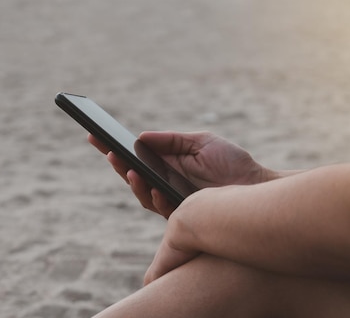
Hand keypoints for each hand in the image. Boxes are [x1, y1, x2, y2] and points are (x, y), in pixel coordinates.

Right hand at [88, 131, 268, 217]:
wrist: (255, 185)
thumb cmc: (231, 163)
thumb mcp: (200, 142)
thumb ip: (171, 140)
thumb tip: (139, 137)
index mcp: (167, 164)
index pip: (135, 156)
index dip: (114, 147)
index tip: (94, 134)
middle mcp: (165, 183)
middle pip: (132, 175)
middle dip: (116, 162)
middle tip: (104, 148)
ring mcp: (172, 200)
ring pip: (143, 195)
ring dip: (132, 181)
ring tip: (126, 166)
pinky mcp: (183, 216)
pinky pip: (162, 208)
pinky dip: (155, 196)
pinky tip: (154, 186)